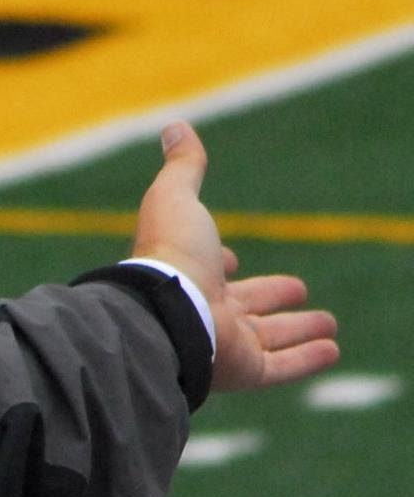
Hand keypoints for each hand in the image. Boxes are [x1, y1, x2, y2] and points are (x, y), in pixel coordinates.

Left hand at [133, 121, 339, 393]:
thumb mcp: (176, 198)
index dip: (221, 264)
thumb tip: (174, 127)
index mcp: (188, 274)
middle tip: (298, 290)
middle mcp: (205, 311)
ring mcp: (224, 343)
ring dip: (298, 330)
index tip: (232, 259)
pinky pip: (280, 367)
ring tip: (329, 324)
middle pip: (246, 305)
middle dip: (270, 297)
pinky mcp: (241, 370)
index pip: (210, 270)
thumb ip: (183, 167)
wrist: (163, 313)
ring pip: (269, 337)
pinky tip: (332, 349)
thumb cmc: (169, 256)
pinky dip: (307, 358)